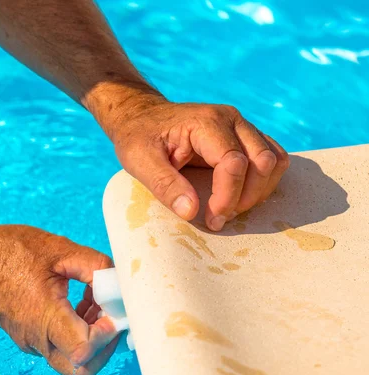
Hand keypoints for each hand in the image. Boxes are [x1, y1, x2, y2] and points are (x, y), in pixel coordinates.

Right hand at [0, 226, 117, 374]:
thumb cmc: (7, 252)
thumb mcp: (57, 248)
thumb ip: (94, 265)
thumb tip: (120, 283)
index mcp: (44, 318)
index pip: (85, 351)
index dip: (107, 333)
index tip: (111, 307)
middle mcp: (38, 339)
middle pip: (83, 369)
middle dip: (106, 346)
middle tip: (110, 314)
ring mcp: (32, 342)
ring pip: (74, 360)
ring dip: (94, 337)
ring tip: (94, 300)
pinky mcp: (30, 338)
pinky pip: (62, 346)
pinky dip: (79, 331)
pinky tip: (79, 300)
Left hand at [89, 89, 289, 230]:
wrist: (142, 116)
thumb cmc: (138, 137)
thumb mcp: (139, 161)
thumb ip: (165, 185)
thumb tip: (192, 212)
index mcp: (205, 122)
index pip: (233, 162)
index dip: (226, 197)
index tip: (211, 219)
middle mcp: (231, 120)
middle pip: (262, 162)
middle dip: (244, 197)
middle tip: (218, 217)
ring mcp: (242, 126)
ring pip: (274, 161)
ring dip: (258, 192)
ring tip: (229, 208)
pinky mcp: (246, 137)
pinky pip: (273, 159)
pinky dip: (263, 182)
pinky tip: (239, 196)